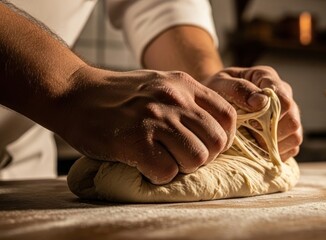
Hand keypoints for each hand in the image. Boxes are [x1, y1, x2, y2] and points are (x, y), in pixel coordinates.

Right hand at [58, 66, 235, 183]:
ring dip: (183, 167)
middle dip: (205, 157)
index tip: (207, 146)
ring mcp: (156, 119)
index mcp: (184, 84)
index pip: (228, 116)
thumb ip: (188, 100)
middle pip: (217, 142)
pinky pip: (167, 172)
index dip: (223, 138)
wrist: (75, 93)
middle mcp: (175, 99)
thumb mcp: (161, 83)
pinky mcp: (135, 141)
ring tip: (164, 160)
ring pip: (197, 159)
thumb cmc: (120, 95)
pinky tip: (145, 165)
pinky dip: (159, 176)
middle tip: (183, 157)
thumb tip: (215, 129)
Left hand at [201, 66, 301, 160]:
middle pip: (292, 121)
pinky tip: (259, 148)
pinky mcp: (286, 133)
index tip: (251, 122)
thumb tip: (262, 101)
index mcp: (267, 78)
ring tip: (253, 142)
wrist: (212, 103)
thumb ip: (239, 89)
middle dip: (271, 133)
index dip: (270, 116)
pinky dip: (276, 153)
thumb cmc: (215, 91)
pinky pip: (291, 148)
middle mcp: (282, 94)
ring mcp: (287, 114)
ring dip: (274, 145)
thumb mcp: (220, 84)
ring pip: (295, 136)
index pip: (284, 100)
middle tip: (250, 134)